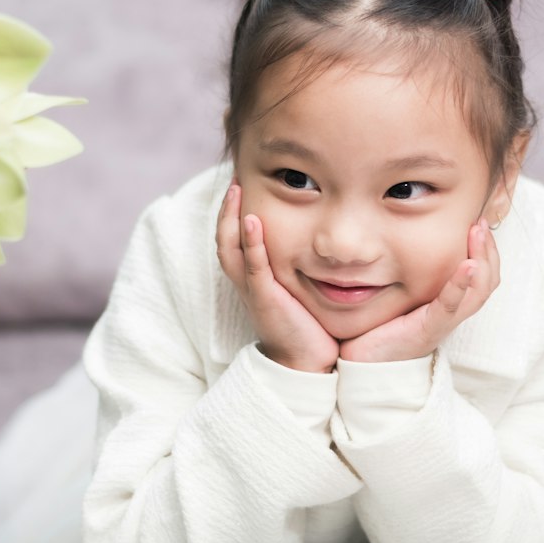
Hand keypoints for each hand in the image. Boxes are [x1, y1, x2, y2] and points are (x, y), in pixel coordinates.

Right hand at [215, 182, 339, 372]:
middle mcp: (247, 283)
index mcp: (253, 279)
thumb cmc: (307, 327)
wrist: (306, 363)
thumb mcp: (300, 289)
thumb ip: (300, 266)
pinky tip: (252, 221)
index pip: (234, 240)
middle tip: (234, 179)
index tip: (242, 186)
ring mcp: (254, 290)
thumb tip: (319, 241)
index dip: (234, 213)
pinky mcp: (265, 299)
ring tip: (236, 190)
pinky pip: (253, 267)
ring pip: (230, 249)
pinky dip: (251, 243)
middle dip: (226, 209)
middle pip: (224, 239)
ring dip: (231, 218)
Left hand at [339, 218, 499, 363]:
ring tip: (478, 235)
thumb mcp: (400, 292)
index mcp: (448, 303)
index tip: (478, 221)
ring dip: (481, 261)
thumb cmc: (379, 326)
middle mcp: (451, 313)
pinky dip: (460, 286)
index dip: (486, 249)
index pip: (482, 275)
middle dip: (488, 250)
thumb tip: (402, 231)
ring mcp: (442, 323)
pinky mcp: (428, 330)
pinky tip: (466, 266)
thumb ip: (408, 268)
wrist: (362, 361)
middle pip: (488, 282)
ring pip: (478, 293)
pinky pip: (450, 307)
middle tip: (480, 222)